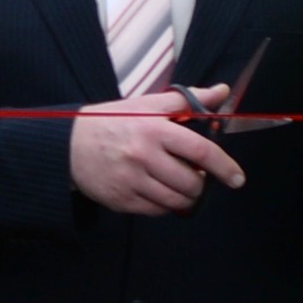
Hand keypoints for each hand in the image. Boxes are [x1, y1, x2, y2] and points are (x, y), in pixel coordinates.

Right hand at [70, 90, 248, 215]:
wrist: (66, 145)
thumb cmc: (110, 121)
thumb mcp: (146, 104)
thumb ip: (186, 100)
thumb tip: (222, 92)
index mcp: (153, 128)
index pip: (201, 151)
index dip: (224, 167)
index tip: (236, 178)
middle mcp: (143, 156)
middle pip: (191, 183)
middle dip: (200, 183)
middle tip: (194, 176)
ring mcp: (131, 181)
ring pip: (176, 201)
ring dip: (185, 196)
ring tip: (179, 185)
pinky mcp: (122, 200)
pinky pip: (157, 211)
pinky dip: (164, 204)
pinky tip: (158, 191)